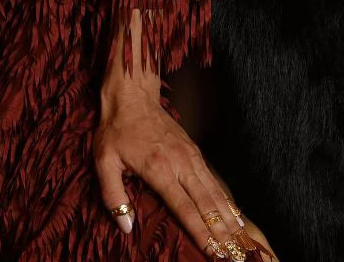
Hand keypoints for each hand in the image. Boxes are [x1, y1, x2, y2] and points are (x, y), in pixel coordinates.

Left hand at [95, 80, 246, 257]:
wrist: (133, 96)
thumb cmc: (116, 130)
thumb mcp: (104, 162)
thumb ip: (113, 197)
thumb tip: (127, 228)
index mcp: (159, 169)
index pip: (184, 208)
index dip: (200, 233)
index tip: (213, 252)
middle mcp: (180, 163)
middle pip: (206, 203)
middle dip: (221, 230)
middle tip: (233, 254)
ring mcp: (190, 156)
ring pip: (214, 191)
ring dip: (228, 216)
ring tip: (239, 238)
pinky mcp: (193, 150)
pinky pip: (213, 178)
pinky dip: (224, 197)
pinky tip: (232, 212)